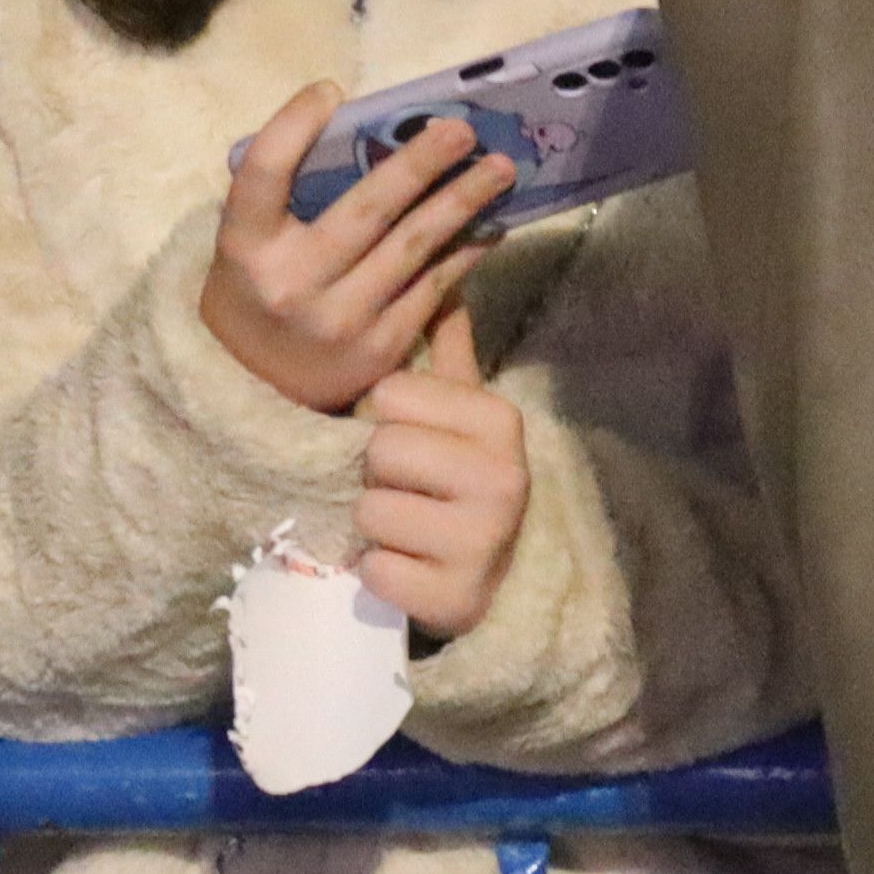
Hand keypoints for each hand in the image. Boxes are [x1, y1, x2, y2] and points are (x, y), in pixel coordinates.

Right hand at [200, 82, 512, 415]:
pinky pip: (434, 285)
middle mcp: (290, 284)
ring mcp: (339, 319)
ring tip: (500, 168)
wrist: (257, 391)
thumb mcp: (254, 244)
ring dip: (463, 201)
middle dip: (421, 163)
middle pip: (365, 209)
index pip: (263, 175)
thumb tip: (374, 131)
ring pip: (413, 246)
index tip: (330, 88)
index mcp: (244, 248)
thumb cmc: (263, 290)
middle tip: (462, 128)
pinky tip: (490, 224)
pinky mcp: (380, 347)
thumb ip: (292, 195)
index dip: (292, 126)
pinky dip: (466, 250)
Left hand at [351, 304, 528, 638]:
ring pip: (371, 512)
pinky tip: (408, 569)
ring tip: (408, 531)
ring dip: (375, 528)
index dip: (386, 421)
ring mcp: (483, 541)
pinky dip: (379, 574)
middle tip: (408, 491)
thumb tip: (444, 278)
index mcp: (498, 420)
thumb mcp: (460, 416)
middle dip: (378, 476)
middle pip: (380, 451)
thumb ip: (447, 349)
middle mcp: (502, 476)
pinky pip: (376, 571)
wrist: (497, 580)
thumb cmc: (459, 484)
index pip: (391, 394)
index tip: (415, 443)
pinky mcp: (455, 596)